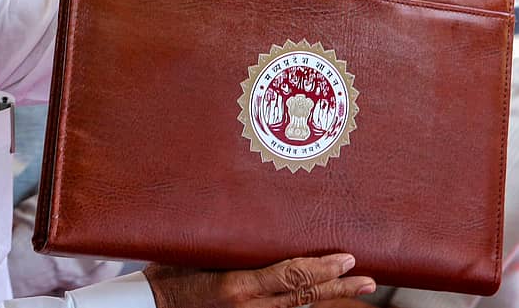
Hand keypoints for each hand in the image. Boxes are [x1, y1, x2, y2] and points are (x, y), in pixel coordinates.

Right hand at [144, 253, 374, 307]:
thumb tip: (259, 223)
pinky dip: (305, 305)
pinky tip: (321, 300)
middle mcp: (249, 306)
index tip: (346, 259)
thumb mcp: (199, 252)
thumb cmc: (170, 270)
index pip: (290, 277)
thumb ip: (232, 244)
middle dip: (339, 288)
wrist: (154, 303)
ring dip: (331, 298)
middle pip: (304, 298)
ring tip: (357, 288)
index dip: (321, 269)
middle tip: (368, 280)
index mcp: (237, 285)